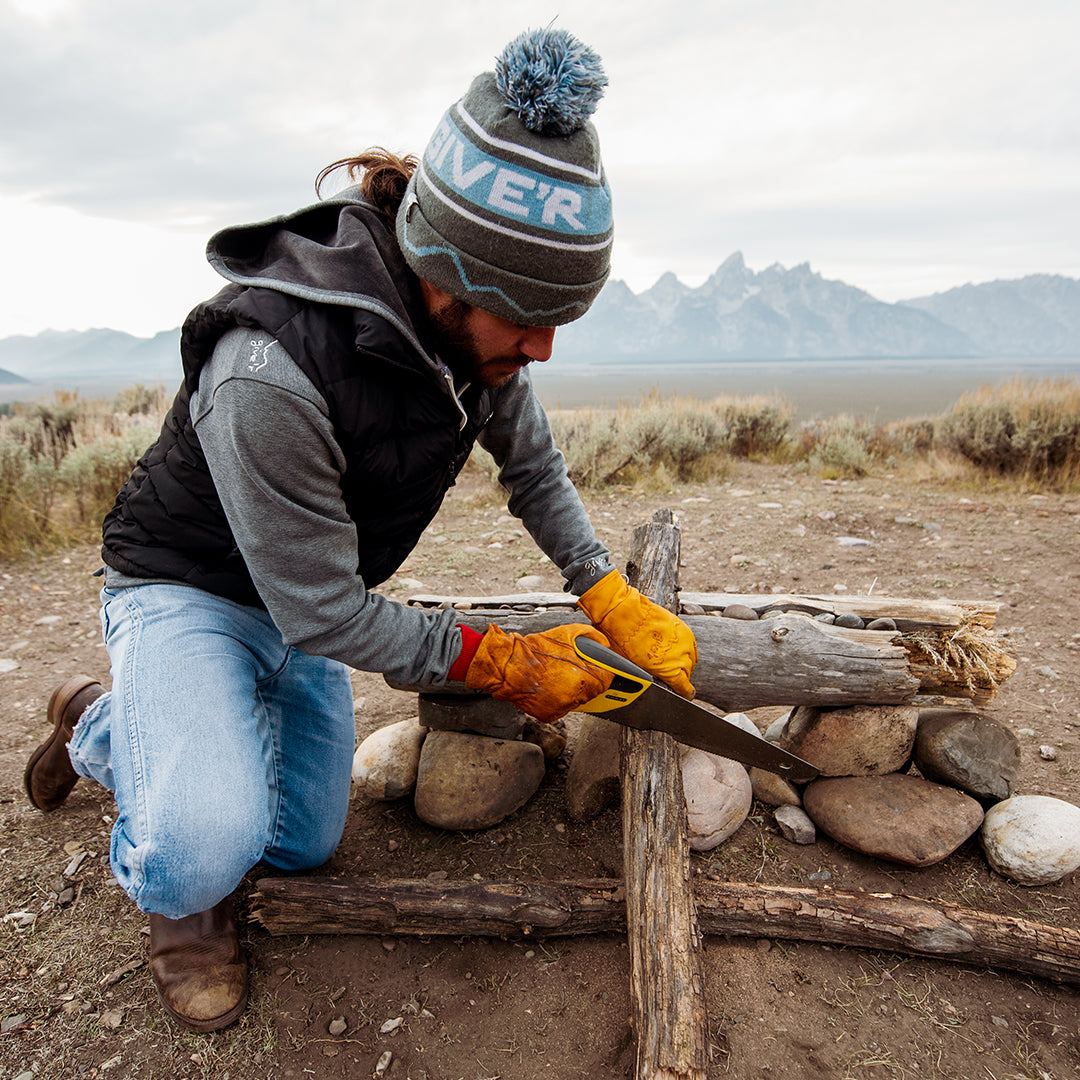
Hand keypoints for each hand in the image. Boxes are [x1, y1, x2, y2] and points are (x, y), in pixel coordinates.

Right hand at [464, 624, 613, 722]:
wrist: (509, 665)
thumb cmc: (536, 650)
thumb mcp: (567, 632)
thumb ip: (591, 636)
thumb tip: (604, 644)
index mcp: (583, 677)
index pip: (607, 679)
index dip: (605, 672)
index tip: (603, 670)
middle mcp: (575, 696)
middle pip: (593, 691)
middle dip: (588, 680)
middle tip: (575, 669)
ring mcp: (562, 707)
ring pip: (577, 700)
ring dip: (574, 690)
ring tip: (559, 676)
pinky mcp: (549, 715)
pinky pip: (562, 707)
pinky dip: (559, 699)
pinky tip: (550, 686)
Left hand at [577, 569, 696, 697]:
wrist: (625, 612)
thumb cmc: (624, 639)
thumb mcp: (633, 666)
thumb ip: (649, 676)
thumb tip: (652, 679)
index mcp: (670, 670)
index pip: (685, 688)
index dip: (685, 693)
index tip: (685, 694)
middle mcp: (681, 656)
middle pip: (688, 672)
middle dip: (681, 676)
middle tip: (672, 676)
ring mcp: (684, 641)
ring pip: (691, 658)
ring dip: (684, 662)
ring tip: (672, 661)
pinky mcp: (683, 627)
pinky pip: (690, 644)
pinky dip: (685, 648)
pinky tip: (676, 649)